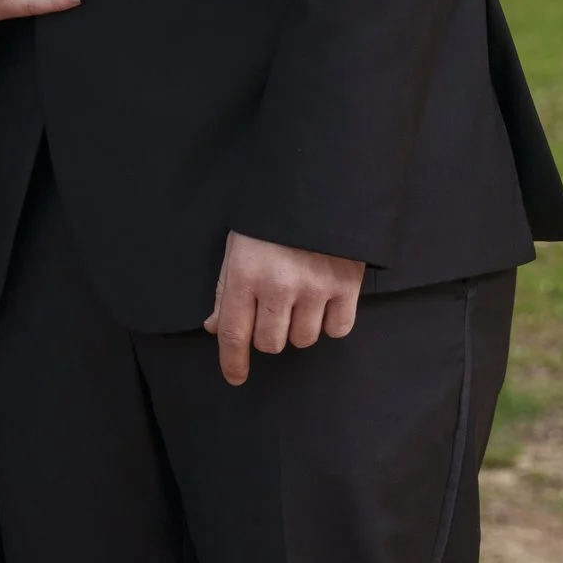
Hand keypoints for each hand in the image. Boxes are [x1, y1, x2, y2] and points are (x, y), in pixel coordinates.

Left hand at [205, 233, 364, 385]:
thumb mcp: (238, 247)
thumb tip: (215, 328)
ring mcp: (315, 287)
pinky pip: (337, 329)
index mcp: (245, 274)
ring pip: (303, 340)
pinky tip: (325, 302)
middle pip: (270, 343)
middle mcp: (279, 285)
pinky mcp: (347, 285)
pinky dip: (331, 323)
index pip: (233, 333)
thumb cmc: (271, 218)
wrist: (320, 186)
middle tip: (273, 311)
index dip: (232, 362)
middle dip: (267, 335)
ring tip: (300, 300)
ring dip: (298, 328)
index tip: (235, 377)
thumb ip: (225, 291)